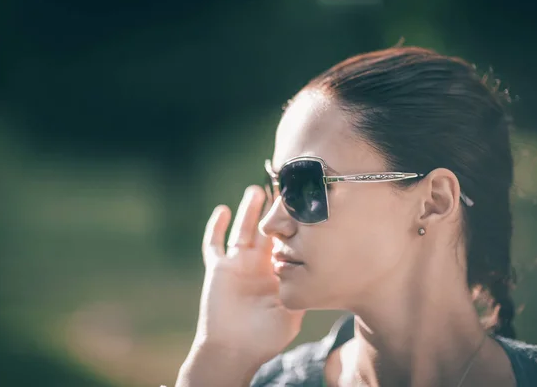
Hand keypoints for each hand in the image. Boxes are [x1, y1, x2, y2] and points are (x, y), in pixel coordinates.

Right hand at [193, 185, 304, 363]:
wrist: (234, 350)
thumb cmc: (265, 337)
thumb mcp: (292, 313)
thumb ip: (301, 291)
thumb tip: (322, 273)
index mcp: (276, 271)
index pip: (286, 240)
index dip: (292, 222)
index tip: (302, 202)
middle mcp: (258, 264)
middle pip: (266, 228)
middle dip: (273, 209)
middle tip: (282, 185)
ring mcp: (237, 264)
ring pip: (243, 230)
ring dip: (249, 210)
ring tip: (257, 189)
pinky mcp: (218, 268)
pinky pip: (214, 244)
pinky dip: (217, 227)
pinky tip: (223, 211)